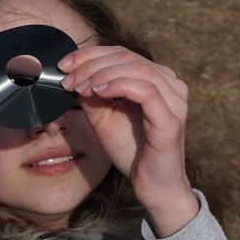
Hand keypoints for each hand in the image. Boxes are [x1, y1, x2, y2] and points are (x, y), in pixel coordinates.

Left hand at [59, 46, 197, 236]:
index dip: (91, 54)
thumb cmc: (132, 151)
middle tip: (68, 78)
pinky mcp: (171, 120)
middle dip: (92, 64)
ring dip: (102, 74)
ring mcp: (174, 100)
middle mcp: (171, 85)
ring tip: (80, 87)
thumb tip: (72, 74)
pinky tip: (97, 93)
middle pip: (128, 56)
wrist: (153, 186)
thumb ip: (92, 94)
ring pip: (137, 67)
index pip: (122, 53)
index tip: (64, 65)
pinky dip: (118, 86)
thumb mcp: (104, 117)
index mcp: (157, 79)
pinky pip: (146, 90)